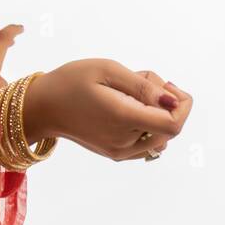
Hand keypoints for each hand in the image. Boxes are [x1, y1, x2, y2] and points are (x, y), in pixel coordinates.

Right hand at [24, 59, 191, 161]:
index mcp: (123, 120)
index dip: (182, 104)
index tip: (166, 86)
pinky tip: (127, 107)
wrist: (42, 107)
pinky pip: (148, 143)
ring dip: (156, 112)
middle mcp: (124, 143)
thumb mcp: (108, 70)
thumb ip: (143, 86)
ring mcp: (120, 152)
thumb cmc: (71, 82)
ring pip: (160, 135)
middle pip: (170, 128)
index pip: (174, 124)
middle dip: (167, 102)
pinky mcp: (116, 154)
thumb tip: (172, 100)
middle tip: (142, 81)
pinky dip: (146, 124)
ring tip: (130, 93)